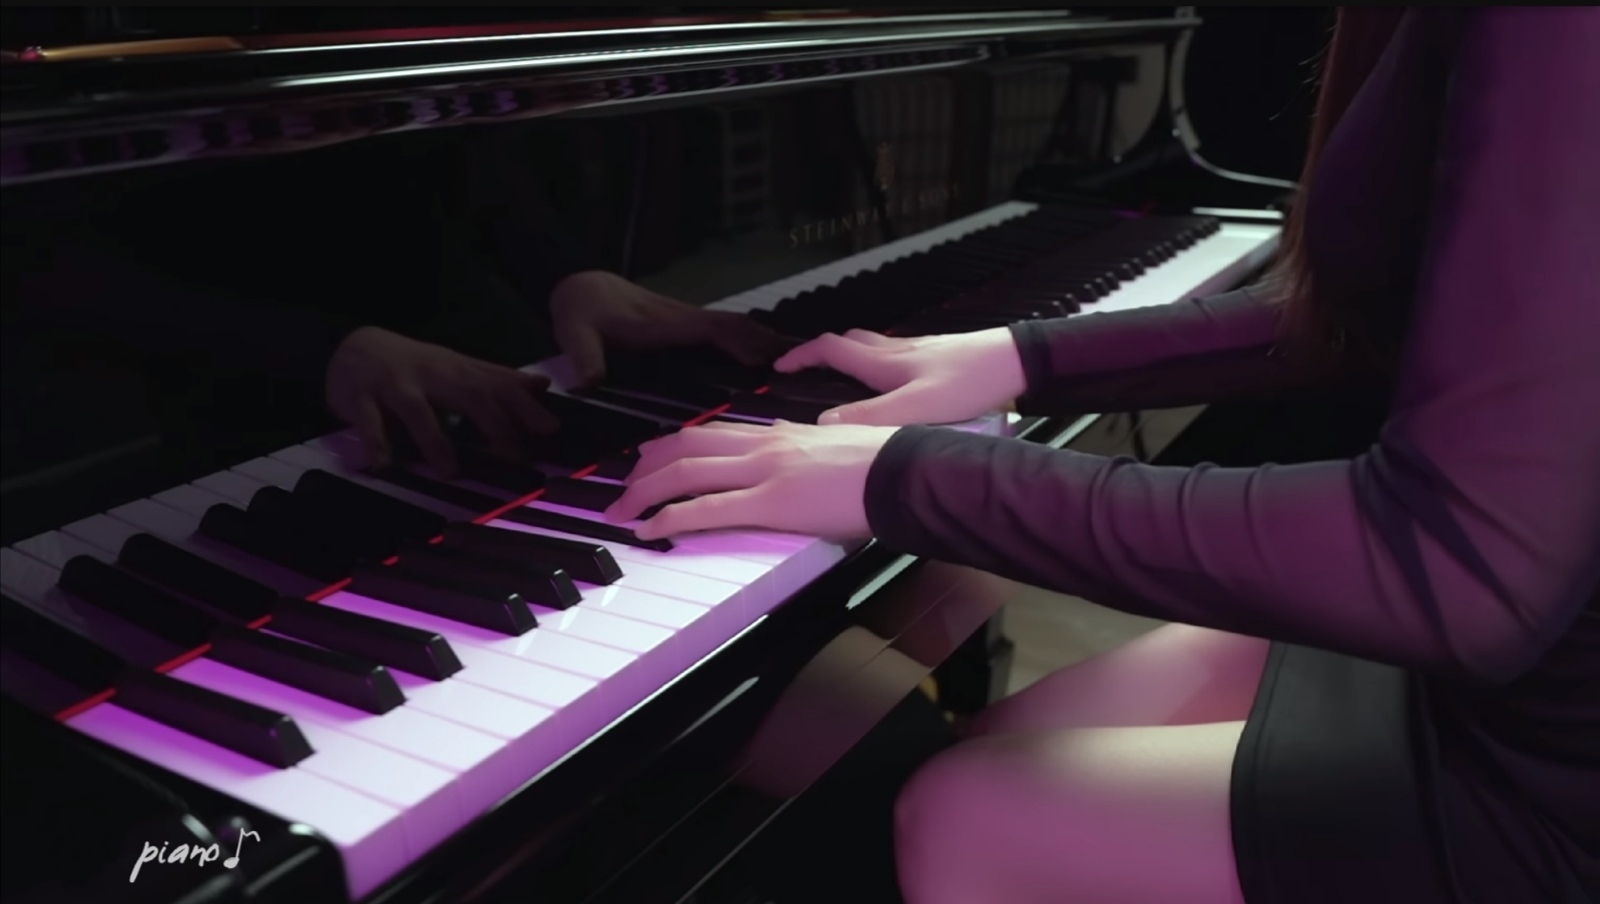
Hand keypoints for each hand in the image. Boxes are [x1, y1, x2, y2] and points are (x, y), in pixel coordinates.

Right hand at [326, 326, 556, 475]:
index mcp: (458, 371)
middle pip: (467, 395)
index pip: (497, 386)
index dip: (525, 407)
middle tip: (514, 457)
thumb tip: (543, 385)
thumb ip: (497, 380)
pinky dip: (376, 442)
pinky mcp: (359, 397)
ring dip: (434, 439)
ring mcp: (394, 384)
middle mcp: (431, 375)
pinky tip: (385, 465)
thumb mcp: (458, 368)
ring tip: (450, 471)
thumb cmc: (416, 366)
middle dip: (494, 424)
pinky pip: (368, 421)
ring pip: (416, 409)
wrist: (354, 346)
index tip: (551, 430)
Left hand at [549, 270, 788, 386]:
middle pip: (736, 327)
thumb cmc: (579, 308)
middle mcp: (684, 320)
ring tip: (794, 364)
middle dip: (767, 343)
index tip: (771, 361)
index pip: (716, 329)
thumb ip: (584, 356)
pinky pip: (722, 333)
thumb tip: (593, 384)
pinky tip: (760, 358)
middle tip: (803, 367)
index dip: (744, 343)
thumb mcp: (574, 332)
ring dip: (762, 342)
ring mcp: (685, 322)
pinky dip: (746, 342)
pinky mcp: (682, 327)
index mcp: (667, 323)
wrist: (578, 285)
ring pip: (733, 328)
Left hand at [603, 420, 900, 539]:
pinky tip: (649, 530)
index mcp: (780, 432)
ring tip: (622, 510)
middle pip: (686, 445)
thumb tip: (789, 446)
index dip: (673, 445)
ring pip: (685, 471)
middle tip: (623, 485)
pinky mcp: (770, 503)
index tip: (651, 457)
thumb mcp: (834, 444)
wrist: (905, 472)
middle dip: (645, 465)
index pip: (712, 432)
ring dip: (644, 491)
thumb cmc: (883, 463)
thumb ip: (804, 445)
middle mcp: (765, 444)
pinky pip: (706, 508)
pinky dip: (670, 518)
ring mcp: (764, 471)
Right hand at [774, 328, 1026, 425]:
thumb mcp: (916, 407)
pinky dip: (881, 363)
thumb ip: (870, 418)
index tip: (779, 367)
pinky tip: (894, 383)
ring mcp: (918, 351)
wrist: (1015, 362)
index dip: (800, 357)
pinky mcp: (939, 357)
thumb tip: (824, 428)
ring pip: (873, 345)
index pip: (829, 349)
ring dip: (851, 354)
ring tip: (842, 373)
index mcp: (884, 363)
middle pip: (848, 341)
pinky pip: (897, 355)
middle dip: (822, 351)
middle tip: (805, 366)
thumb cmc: (971, 382)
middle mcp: (896, 351)